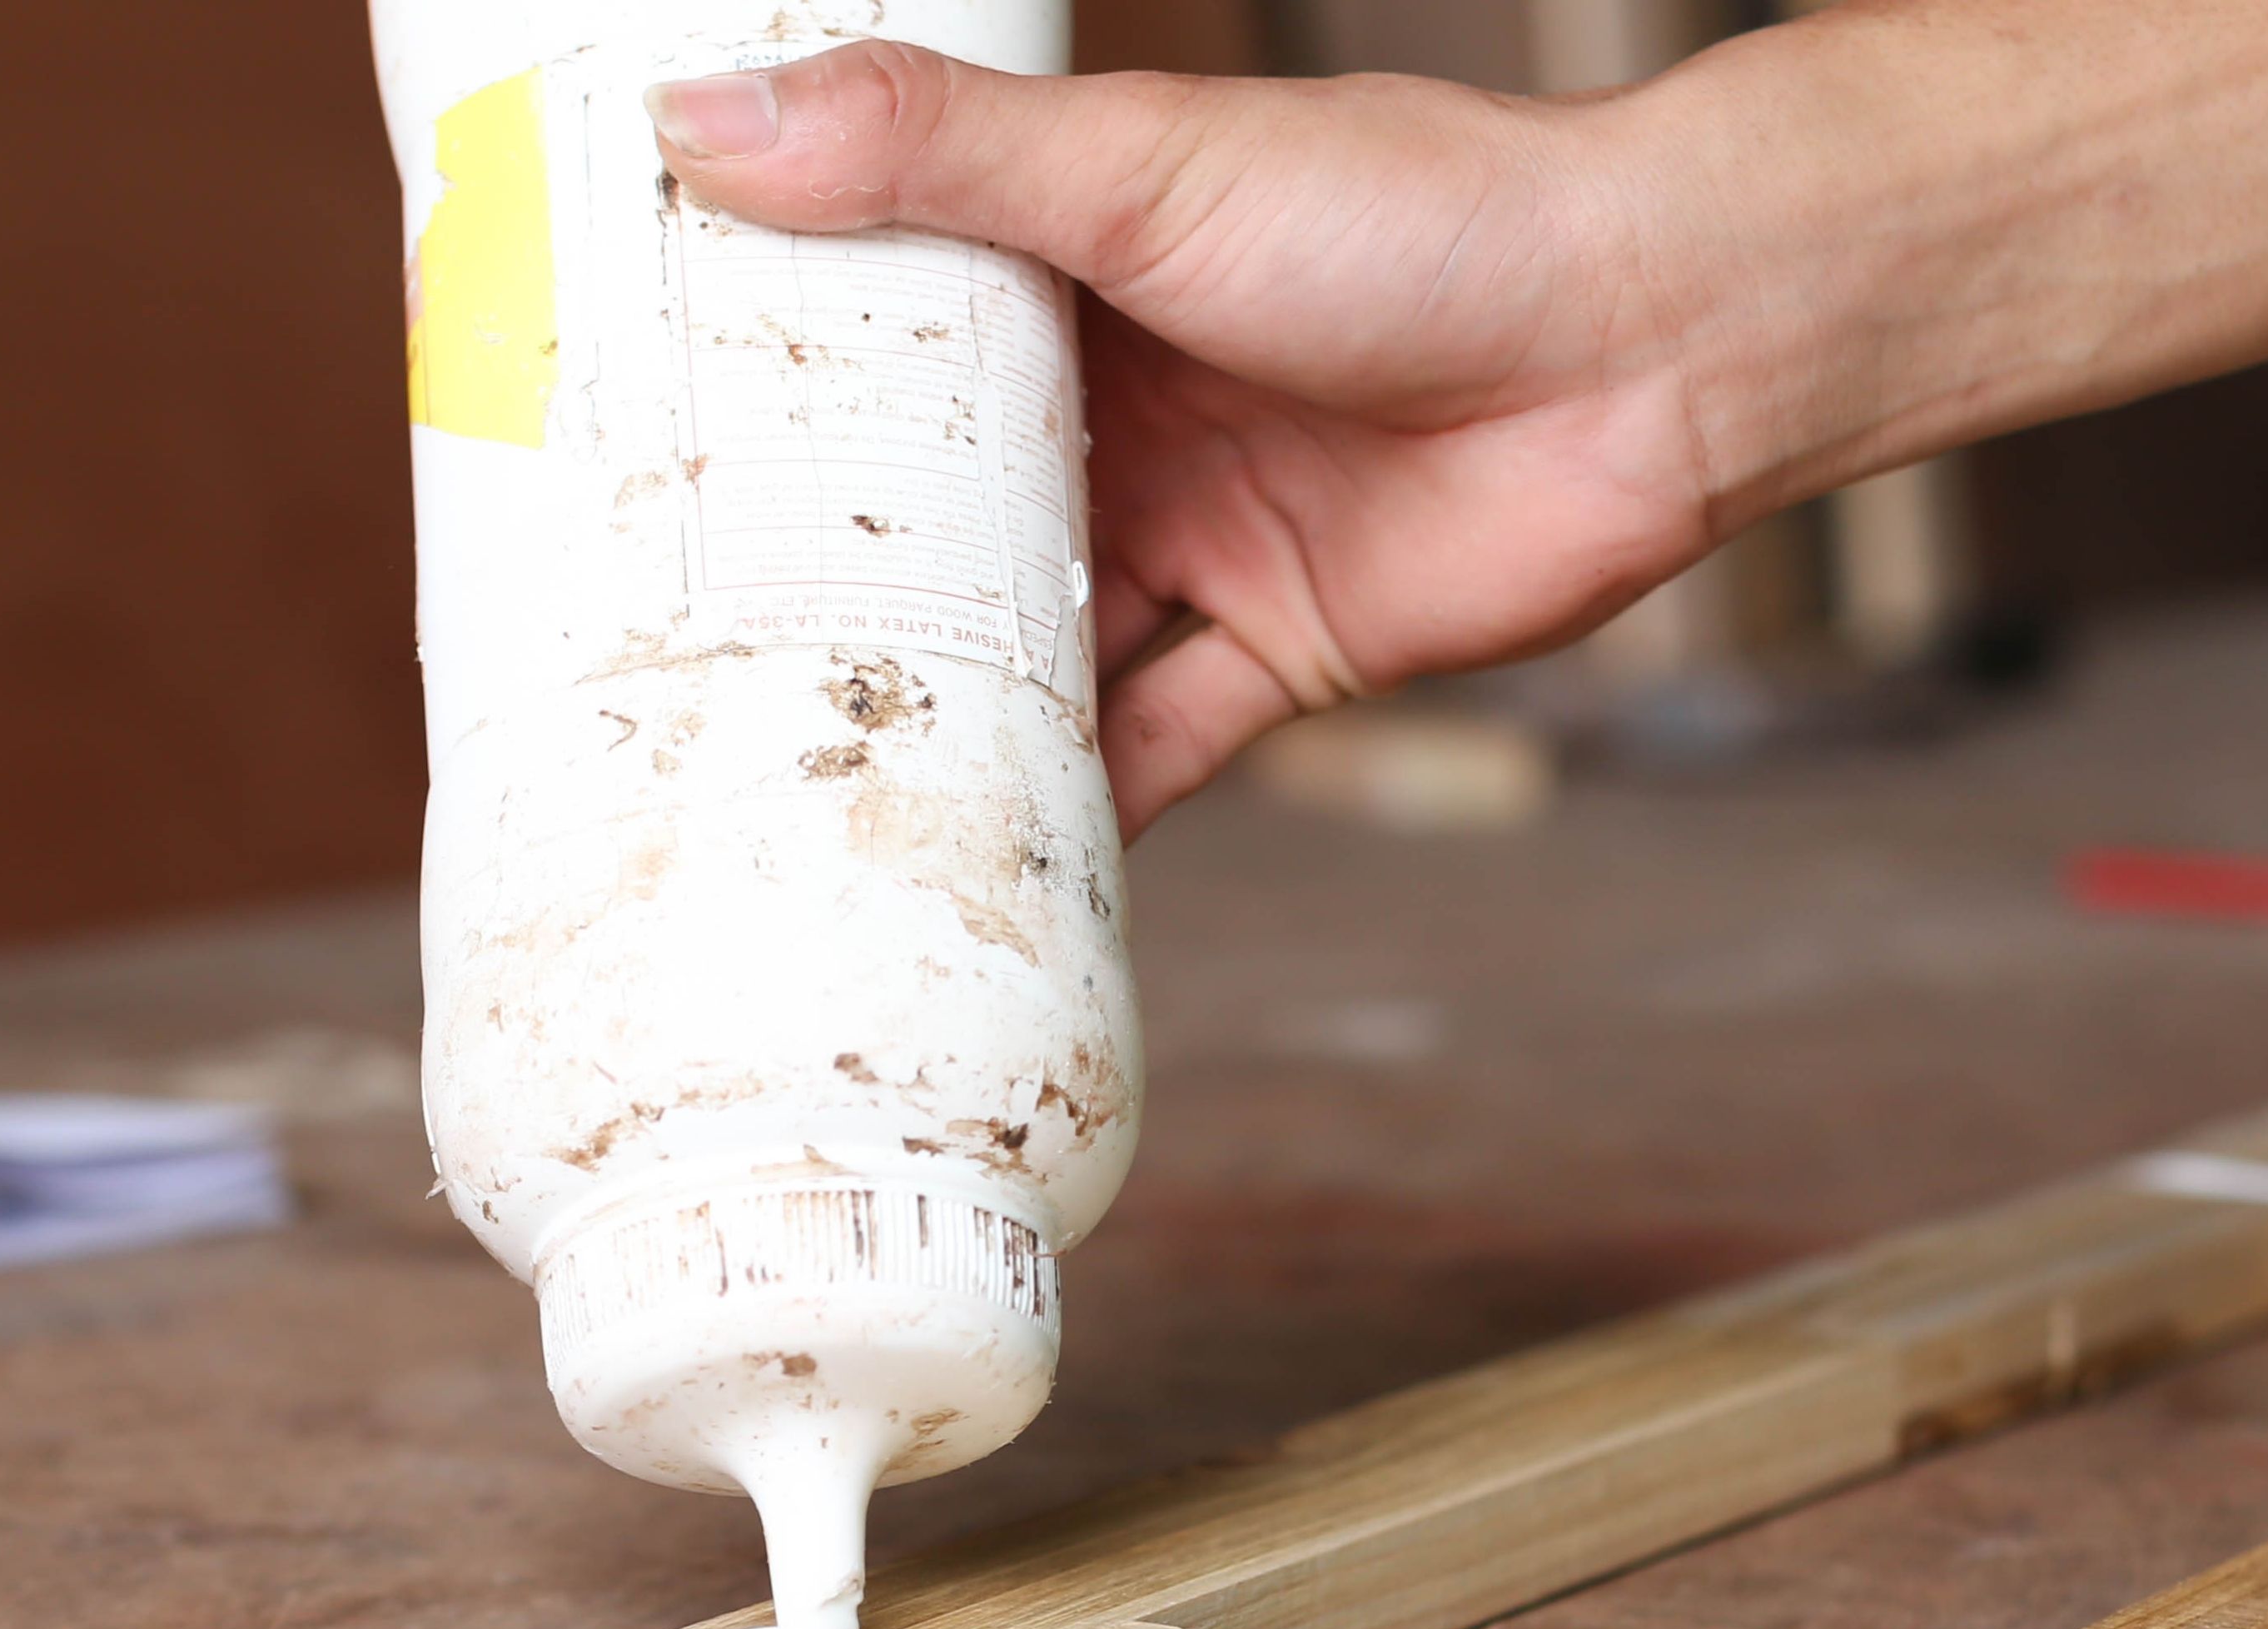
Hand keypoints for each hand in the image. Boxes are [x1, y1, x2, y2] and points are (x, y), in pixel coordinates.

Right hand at [650, 46, 1719, 834]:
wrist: (1660, 342)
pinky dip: (1064, 815)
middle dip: (804, 575)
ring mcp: (1187, 535)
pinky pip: (1141, 754)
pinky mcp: (1268, 654)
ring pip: (1018, 647)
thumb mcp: (1145, 169)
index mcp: (1065, 266)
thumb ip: (935, 154)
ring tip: (758, 777)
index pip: (868, 326)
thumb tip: (705, 121)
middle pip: (924, 511)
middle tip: (639, 643)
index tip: (607, 432)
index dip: (749, 377)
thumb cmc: (1424, 215)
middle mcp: (1116, 409)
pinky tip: (954, 868)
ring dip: (917, 709)